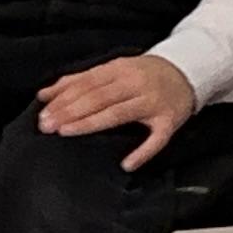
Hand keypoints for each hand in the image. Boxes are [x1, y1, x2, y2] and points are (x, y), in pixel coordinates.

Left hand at [37, 55, 198, 170]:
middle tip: (48, 125)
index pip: (87, 84)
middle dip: (70, 111)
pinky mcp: (170, 120)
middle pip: (99, 97)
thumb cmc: (145, 73)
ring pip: (119, 113)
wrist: (189, 71)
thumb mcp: (113, 69)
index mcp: (121, 69)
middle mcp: (136, 84)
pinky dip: (143, 152)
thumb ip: (79, 80)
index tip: (44, 112)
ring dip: (92, 123)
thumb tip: (44, 94)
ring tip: (67, 133)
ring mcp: (154, 102)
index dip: (64, 98)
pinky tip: (127, 163)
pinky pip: (157, 139)